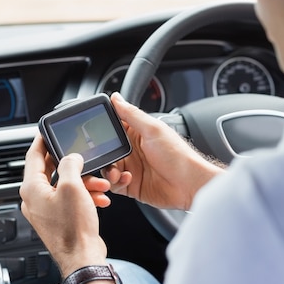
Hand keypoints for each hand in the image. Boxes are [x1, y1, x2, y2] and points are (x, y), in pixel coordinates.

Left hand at [20, 135, 109, 276]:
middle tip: (83, 155)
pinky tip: (100, 198)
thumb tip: (71, 157)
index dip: (42, 140)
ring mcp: (47, 210)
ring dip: (84, 181)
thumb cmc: (74, 229)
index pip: (32, 155)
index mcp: (32, 189)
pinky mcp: (59, 219)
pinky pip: (71, 199)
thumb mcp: (73, 187)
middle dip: (72, 164)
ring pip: (65, 185)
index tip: (48, 130)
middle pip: (50, 170)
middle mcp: (35, 199)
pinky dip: (85, 195)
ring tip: (100, 184)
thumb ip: (70, 164)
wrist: (83, 258)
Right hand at [102, 93, 222, 210]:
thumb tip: (116, 97)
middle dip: (102, 154)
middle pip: (106, 150)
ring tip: (115, 172)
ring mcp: (133, 168)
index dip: (103, 129)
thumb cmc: (178, 155)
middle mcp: (133, 150)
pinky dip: (116, 182)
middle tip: (105, 157)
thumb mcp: (153, 129)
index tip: (94, 133)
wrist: (189, 184)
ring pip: (108, 169)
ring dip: (108, 170)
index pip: (113, 127)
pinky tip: (126, 179)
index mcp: (137, 133)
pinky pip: (115, 184)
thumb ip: (132, 114)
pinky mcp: (132, 186)